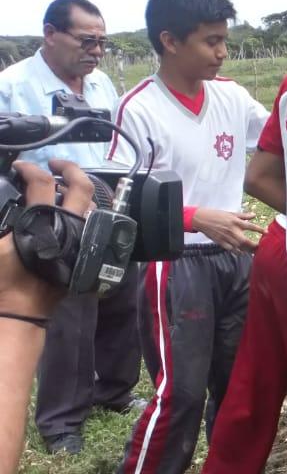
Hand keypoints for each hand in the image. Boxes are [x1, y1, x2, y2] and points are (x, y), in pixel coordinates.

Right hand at [0, 160, 92, 318]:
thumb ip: (4, 222)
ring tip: (61, 186)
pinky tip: (67, 212)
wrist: (21, 310)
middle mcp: (71, 227)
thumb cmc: (4, 279)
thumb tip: (6, 209)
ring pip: (91, 206)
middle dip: (70, 168)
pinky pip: (90, 225)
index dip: (29, 168)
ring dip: (78, 192)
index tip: (19, 166)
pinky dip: (81, 213)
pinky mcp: (84, 252)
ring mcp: (81, 240)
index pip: (42, 182)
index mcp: (45, 221)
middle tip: (54, 163)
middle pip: (82, 187)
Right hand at [193, 208, 266, 252]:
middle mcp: (232, 230)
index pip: (250, 226)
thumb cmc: (217, 215)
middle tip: (261, 248)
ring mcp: (226, 238)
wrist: (202, 220)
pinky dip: (238, 252)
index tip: (267, 232)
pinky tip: (242, 253)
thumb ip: (243, 216)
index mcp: (235, 222)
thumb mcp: (231, 213)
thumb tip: (254, 215)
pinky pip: (231, 250)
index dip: (259, 229)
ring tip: (254, 252)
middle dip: (254, 246)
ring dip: (248, 250)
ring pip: (239, 247)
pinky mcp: (221, 243)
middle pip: (246, 241)